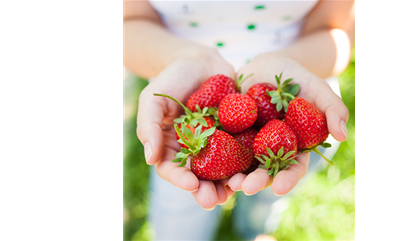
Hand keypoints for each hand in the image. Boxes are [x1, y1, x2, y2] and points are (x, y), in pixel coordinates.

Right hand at [136, 47, 237, 209]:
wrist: (201, 60)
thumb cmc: (171, 78)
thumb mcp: (153, 99)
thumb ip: (149, 126)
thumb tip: (150, 159)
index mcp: (171, 147)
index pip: (172, 170)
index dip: (181, 179)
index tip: (191, 184)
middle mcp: (194, 151)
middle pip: (199, 177)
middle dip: (206, 191)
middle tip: (213, 201)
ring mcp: (217, 145)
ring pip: (222, 170)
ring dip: (228, 184)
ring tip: (236, 190)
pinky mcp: (237, 135)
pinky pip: (243, 153)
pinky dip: (248, 164)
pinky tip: (254, 171)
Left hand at [227, 53, 348, 195]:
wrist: (265, 65)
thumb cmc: (297, 78)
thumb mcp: (317, 89)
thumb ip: (333, 108)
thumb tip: (344, 135)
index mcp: (294, 147)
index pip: (293, 168)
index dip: (288, 178)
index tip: (279, 187)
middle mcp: (271, 151)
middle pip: (265, 171)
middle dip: (257, 182)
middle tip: (246, 188)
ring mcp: (249, 145)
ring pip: (242, 166)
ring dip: (234, 177)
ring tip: (228, 182)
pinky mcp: (228, 136)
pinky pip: (220, 149)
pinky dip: (214, 158)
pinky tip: (205, 165)